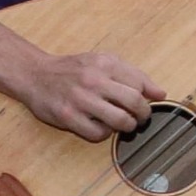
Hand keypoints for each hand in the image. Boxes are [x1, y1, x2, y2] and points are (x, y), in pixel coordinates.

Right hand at [14, 46, 162, 139]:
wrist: (35, 75)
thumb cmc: (72, 70)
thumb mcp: (103, 61)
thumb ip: (132, 74)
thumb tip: (160, 93)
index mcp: (105, 64)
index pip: (139, 83)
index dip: (147, 97)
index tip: (145, 104)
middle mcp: (93, 80)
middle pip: (134, 102)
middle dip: (143, 114)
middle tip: (140, 118)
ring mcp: (80, 100)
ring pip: (119, 121)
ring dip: (127, 126)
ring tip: (124, 124)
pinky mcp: (68, 117)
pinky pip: (98, 134)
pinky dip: (104, 134)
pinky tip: (100, 126)